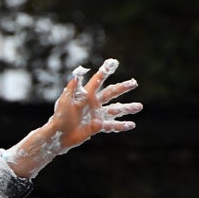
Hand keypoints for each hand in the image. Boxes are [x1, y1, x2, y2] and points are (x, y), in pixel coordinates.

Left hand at [5, 58, 141, 177]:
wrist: (58, 135)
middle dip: (123, 88)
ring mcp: (97, 115)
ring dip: (127, 108)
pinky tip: (131, 125)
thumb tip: (77, 73)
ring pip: (115, 109)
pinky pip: (112, 125)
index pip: (98, 80)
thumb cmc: (60, 116)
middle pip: (111, 93)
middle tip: (134, 83)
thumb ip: (72, 87)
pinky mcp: (97, 127)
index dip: (105, 72)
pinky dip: (121, 125)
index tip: (113, 62)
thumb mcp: (65, 100)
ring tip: (139, 106)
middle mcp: (94, 103)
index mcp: (86, 94)